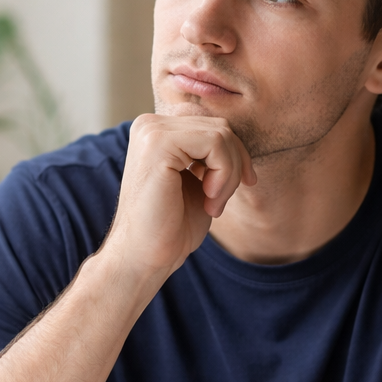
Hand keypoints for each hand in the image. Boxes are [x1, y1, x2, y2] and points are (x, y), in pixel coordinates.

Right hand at [100, 114, 255, 279]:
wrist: (143, 257)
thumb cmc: (171, 227)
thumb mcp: (199, 181)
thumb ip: (212, 156)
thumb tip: (238, 139)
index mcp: (156, 132)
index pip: (213, 127)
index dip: (235, 157)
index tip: (238, 187)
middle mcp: (149, 125)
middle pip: (220, 127)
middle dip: (234, 166)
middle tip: (218, 203)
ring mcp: (151, 131)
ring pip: (221, 134)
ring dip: (229, 174)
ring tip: (213, 204)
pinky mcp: (158, 143)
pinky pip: (215, 142)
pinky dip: (224, 174)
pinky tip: (209, 199)